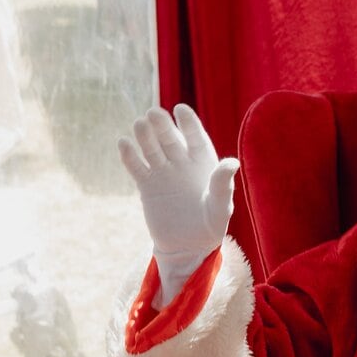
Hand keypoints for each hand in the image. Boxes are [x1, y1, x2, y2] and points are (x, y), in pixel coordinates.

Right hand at [118, 103, 237, 299]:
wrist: (188, 247)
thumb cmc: (210, 226)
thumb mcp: (221, 208)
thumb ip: (223, 185)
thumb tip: (232, 162)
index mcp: (203, 163)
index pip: (195, 137)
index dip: (188, 122)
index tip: (180, 109)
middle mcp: (182, 163)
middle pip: (170, 139)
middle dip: (162, 126)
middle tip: (153, 113)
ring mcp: (163, 172)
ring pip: (152, 149)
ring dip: (145, 136)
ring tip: (139, 124)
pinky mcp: (147, 185)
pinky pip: (137, 167)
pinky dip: (130, 156)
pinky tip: (123, 143)